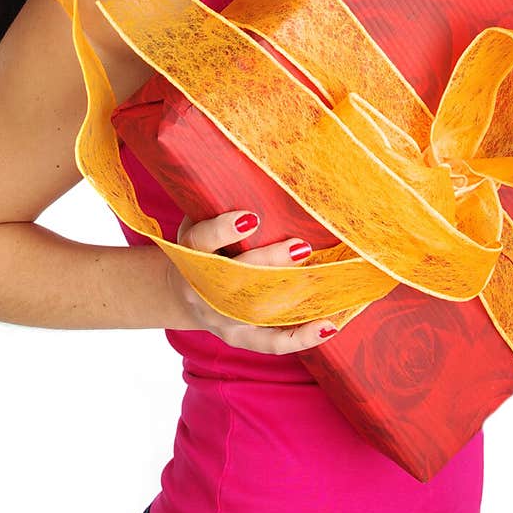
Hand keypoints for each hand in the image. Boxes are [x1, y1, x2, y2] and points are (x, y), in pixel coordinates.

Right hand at [168, 210, 339, 354]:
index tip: (251, 217)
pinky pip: (271, 344)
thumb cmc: (202, 245)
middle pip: (236, 280)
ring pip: (256, 312)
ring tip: (324, 282)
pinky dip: (301, 337)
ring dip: (292, 296)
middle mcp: (201, 290)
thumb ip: (219, 204)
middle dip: (269, 263)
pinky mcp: (239, 338)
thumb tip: (257, 168)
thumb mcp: (199, 219)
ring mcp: (220, 318)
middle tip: (301, 247)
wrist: (183, 289)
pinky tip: (329, 325)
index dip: (223, 231)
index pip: (202, 241)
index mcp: (189, 253)